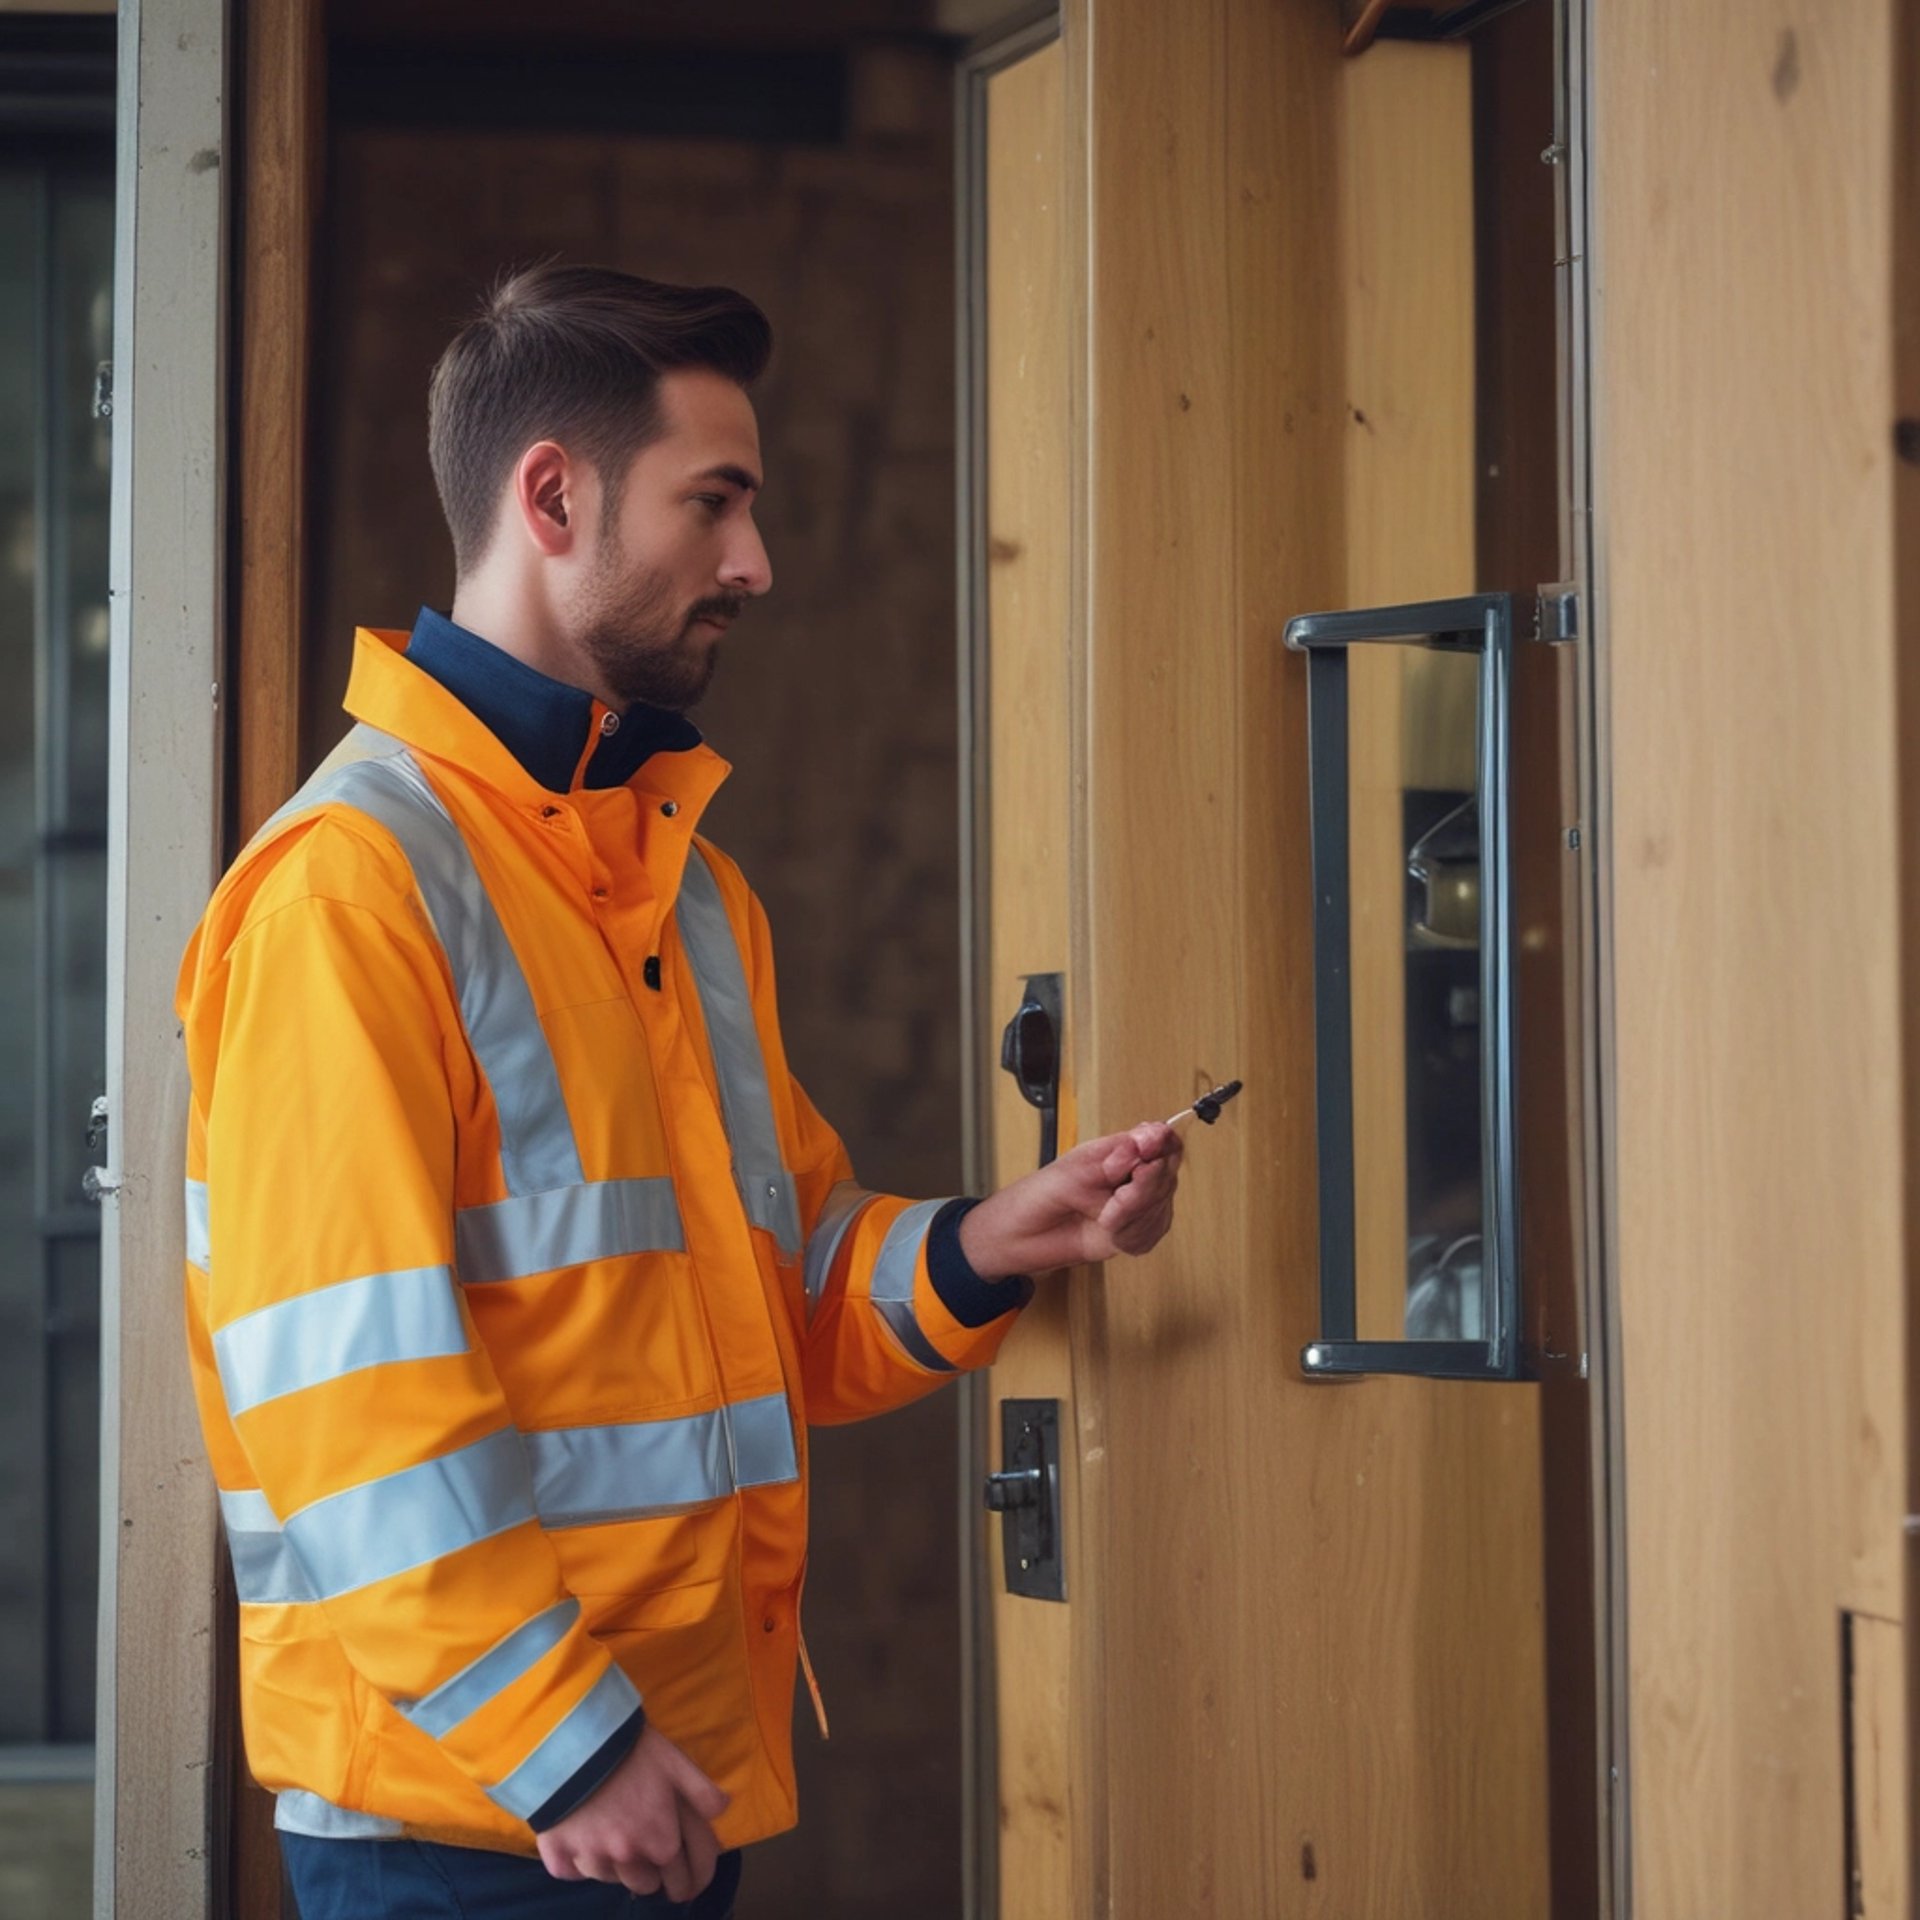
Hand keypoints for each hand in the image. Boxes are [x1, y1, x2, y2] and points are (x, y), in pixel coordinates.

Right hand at [536, 1722, 727, 1900]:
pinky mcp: (558, 1855)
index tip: (689, 1882)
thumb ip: (702, 1792)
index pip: (683, 1878)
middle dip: (653, 1876)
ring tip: (616, 1844)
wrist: (575, 1741)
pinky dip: (577, 1863)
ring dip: (616, 1867)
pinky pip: (571, 1872)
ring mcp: (591, 1859)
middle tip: (652, 1863)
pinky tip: (580, 1843)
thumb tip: (722, 1810)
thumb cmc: (632, 1749)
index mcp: (661, 1842)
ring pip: (609, 1879)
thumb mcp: (676, 1763)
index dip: (690, 1880)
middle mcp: (628, 1858)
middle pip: (646, 1885)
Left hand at [958, 1122, 1182, 1277]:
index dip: (1163, 1147)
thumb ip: (1119, 1157)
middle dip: (1145, 1190)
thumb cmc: (1040, 1194)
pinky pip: (1150, 1236)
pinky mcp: (1133, 1235)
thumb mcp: (1077, 1169)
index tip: (1145, 1154)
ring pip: (1160, 1209)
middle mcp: (1132, 1176)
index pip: (1163, 1141)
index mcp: (1120, 1151)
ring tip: (1103, 1217)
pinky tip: (1108, 1233)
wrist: (1020, 1238)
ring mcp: (1135, 1207)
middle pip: (1167, 1177)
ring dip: (1132, 1217)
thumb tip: (1152, 1136)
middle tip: (1117, 1197)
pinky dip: (1130, 1237)